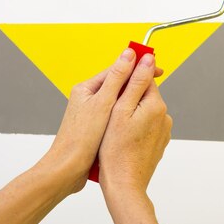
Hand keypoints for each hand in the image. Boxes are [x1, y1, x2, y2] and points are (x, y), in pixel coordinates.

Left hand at [43, 49, 163, 193]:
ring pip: (118, 101)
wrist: (68, 169)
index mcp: (86, 88)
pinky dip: (126, 115)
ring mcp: (92, 114)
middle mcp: (88, 99)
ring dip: (132, 100)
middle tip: (156, 84)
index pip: (116, 70)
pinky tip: (135, 120)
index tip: (156, 68)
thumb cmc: (81, 138)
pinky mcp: (96, 128)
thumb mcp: (103, 103)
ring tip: (149, 102)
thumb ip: (117, 78)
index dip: (137, 67)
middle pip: (118, 85)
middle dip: (136, 83)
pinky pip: (115, 116)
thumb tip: (129, 54)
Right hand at [99, 54, 172, 195]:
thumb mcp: (120, 110)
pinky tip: (120, 139)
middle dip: (127, 98)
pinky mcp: (158, 143)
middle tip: (108, 111)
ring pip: (143, 111)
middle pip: (144, 94)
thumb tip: (146, 58)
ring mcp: (163, 131)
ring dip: (129, 113)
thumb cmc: (116, 150)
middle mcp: (164, 116)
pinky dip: (133, 128)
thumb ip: (134, 82)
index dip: (128, 76)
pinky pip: (144, 127)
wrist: (124, 185)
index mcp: (156, 105)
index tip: (115, 81)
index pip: (145, 77)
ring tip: (112, 128)